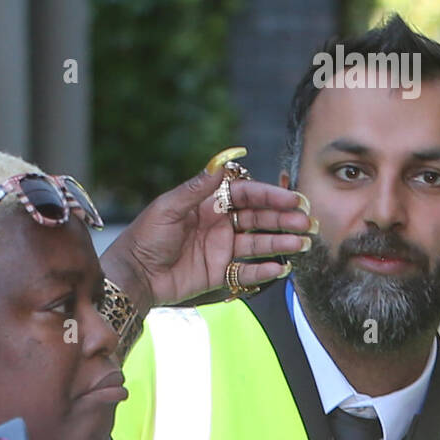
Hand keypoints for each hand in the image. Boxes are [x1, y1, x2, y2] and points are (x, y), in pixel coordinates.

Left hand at [99, 159, 314, 315]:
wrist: (134, 275)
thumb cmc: (145, 237)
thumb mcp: (168, 208)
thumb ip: (196, 188)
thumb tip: (220, 165)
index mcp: (209, 203)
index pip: (247, 195)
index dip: (270, 196)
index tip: (291, 199)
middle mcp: (219, 223)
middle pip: (258, 218)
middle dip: (282, 219)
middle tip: (305, 221)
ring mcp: (221, 249)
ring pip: (257, 243)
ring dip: (280, 243)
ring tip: (301, 243)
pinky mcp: (218, 273)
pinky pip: (245, 271)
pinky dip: (262, 270)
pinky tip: (279, 267)